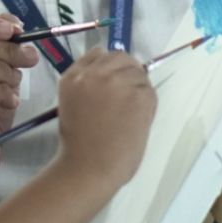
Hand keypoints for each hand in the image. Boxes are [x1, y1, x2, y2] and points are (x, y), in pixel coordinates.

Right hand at [55, 49, 155, 186]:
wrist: (88, 168)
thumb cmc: (78, 145)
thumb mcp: (71, 104)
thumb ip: (86, 84)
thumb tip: (107, 65)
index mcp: (73, 77)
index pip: (98, 54)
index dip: (110, 68)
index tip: (113, 83)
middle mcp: (95, 74)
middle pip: (122, 58)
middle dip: (126, 74)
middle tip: (126, 98)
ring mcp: (118, 82)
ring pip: (139, 73)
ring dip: (138, 89)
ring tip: (129, 113)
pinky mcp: (139, 95)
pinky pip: (149, 91)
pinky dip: (147, 105)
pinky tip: (135, 121)